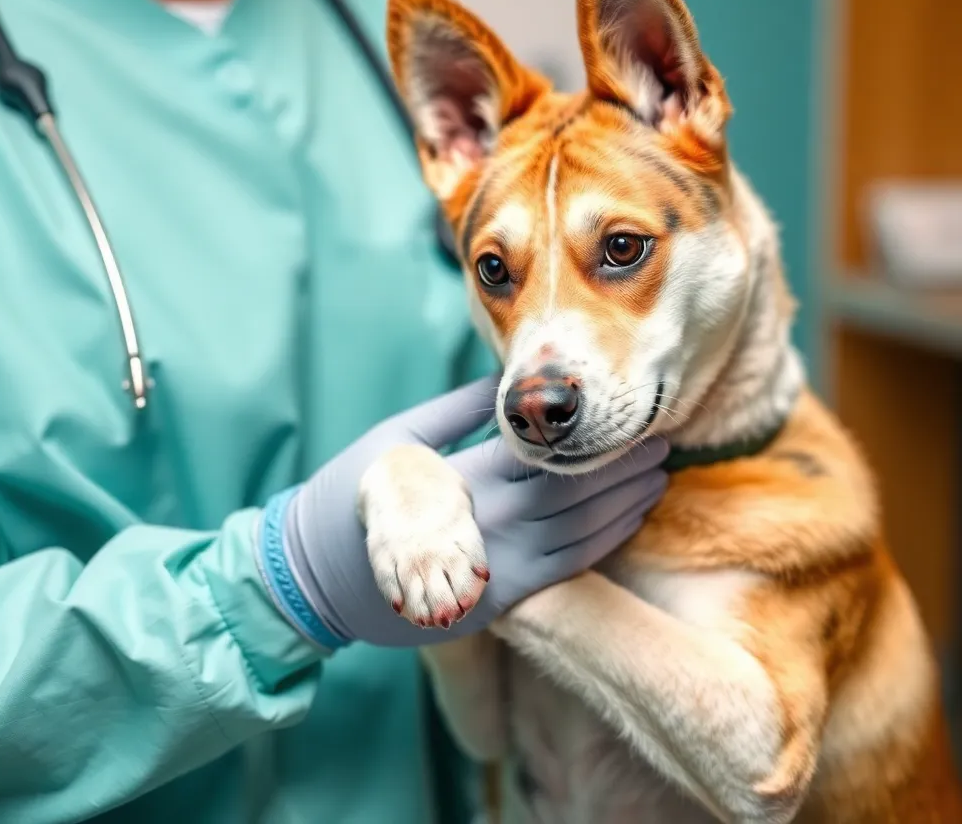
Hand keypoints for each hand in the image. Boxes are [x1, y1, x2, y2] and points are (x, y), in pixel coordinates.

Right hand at [258, 377, 667, 648]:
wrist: (321, 578)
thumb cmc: (355, 495)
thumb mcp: (397, 438)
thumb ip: (457, 411)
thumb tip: (510, 383)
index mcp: (463, 480)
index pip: (543, 455)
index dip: (593, 438)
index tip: (629, 415)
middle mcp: (489, 527)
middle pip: (573, 494)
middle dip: (623, 469)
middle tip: (664, 442)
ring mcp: (498, 570)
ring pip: (579, 536)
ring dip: (624, 506)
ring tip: (658, 478)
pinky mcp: (500, 601)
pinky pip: (564, 571)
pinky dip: (602, 544)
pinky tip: (627, 521)